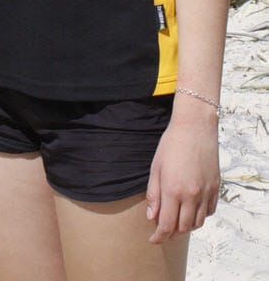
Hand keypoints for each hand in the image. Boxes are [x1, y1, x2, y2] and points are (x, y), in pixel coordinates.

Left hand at [146, 111, 220, 243]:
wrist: (195, 127)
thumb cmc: (172, 144)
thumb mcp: (156, 167)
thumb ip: (153, 194)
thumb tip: (152, 217)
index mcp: (173, 190)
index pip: (166, 224)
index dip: (159, 236)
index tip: (154, 240)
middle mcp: (191, 195)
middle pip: (183, 227)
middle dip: (172, 233)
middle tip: (164, 231)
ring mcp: (206, 192)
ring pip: (198, 223)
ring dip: (186, 227)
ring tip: (177, 222)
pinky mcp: (216, 188)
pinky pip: (209, 212)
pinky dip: (200, 216)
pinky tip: (192, 210)